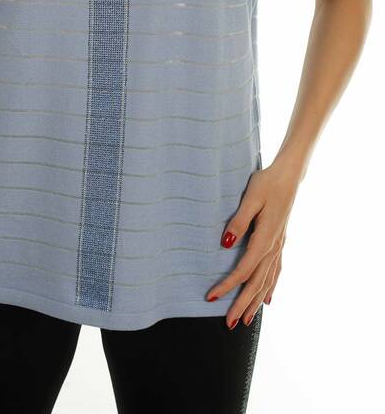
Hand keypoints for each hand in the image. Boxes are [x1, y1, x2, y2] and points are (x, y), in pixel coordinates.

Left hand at [205, 156, 301, 327]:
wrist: (288, 175)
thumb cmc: (267, 183)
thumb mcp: (250, 198)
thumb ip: (239, 222)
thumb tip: (225, 245)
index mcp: (266, 238)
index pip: (244, 270)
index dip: (228, 285)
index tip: (211, 297)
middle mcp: (274, 246)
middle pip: (257, 283)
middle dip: (242, 304)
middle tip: (229, 324)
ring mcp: (279, 245)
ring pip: (267, 281)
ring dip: (256, 301)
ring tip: (246, 320)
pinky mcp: (280, 241)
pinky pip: (276, 271)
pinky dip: (271, 288)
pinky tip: (268, 300)